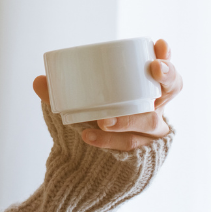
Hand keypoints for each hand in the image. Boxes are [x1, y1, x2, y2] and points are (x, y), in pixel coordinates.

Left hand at [32, 38, 181, 151]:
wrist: (91, 167)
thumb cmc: (92, 122)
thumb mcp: (78, 104)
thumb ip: (60, 93)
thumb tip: (38, 80)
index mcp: (145, 89)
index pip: (165, 69)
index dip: (167, 57)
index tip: (160, 44)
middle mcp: (156, 108)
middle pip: (172, 89)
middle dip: (167, 76)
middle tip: (153, 69)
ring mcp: (153, 133)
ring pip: (150, 122)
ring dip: (127, 118)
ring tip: (103, 120)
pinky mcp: (145, 154)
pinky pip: (131, 146)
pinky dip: (109, 142)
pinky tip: (90, 136)